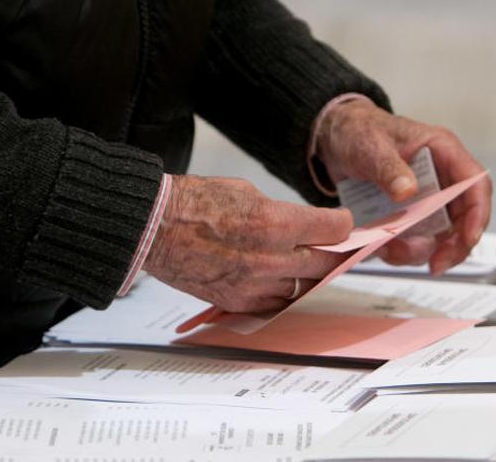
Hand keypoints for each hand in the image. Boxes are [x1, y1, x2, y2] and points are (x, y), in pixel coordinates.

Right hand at [144, 175, 352, 312]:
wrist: (154, 228)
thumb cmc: (193, 204)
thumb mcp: (246, 193)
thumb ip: (280, 213)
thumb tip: (301, 227)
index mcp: (275, 223)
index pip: (334, 230)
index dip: (341, 225)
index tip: (340, 225)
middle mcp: (270, 258)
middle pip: (325, 263)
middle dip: (332, 253)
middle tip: (334, 248)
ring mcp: (255, 284)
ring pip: (304, 287)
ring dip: (308, 275)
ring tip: (306, 263)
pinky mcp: (239, 302)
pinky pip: (276, 302)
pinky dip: (282, 291)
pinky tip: (280, 278)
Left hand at [315, 98, 491, 274]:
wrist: (336, 139)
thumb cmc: (359, 131)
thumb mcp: (371, 145)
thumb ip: (389, 167)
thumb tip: (407, 191)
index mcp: (443, 152)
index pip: (476, 185)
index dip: (478, 214)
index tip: (468, 239)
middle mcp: (441, 178)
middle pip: (463, 219)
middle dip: (452, 246)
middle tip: (434, 264)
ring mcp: (427, 198)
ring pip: (439, 236)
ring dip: (420, 251)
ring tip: (390, 251)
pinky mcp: (410, 214)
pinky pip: (415, 240)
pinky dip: (401, 250)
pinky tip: (380, 247)